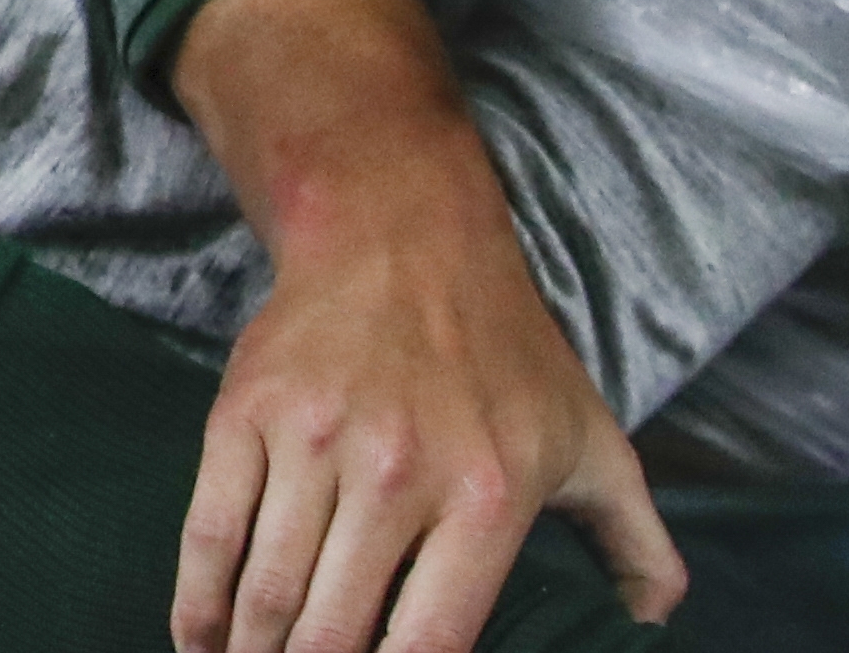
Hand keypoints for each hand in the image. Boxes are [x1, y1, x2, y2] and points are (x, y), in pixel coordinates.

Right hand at [171, 0, 683, 652]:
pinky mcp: (246, 412)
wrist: (403, 237)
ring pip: (267, 588)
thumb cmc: (506, 352)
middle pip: (335, 629)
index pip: (432, 641)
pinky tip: (198, 637)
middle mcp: (398, 475)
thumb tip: (653, 623)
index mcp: (487, 500)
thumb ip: (640, 545)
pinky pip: (210, 525)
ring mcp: (313, 442)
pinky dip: (195, 598)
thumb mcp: (596, 443)